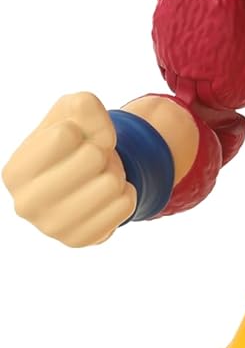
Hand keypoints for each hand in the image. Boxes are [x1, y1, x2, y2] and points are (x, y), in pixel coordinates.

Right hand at [2, 92, 136, 245]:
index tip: (77, 141)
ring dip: (114, 173)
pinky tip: (107, 196)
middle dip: (101, 151)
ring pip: (112, 183)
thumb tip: (104, 137)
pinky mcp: (81, 241)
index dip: (83, 129)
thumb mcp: (71, 112)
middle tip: (93, 160)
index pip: (66, 134)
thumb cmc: (72, 143)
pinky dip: (125, 193)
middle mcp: (26, 205)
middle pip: (92, 158)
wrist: (83, 183)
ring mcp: (53, 229)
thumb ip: (85, 106)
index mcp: (14, 172)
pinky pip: (126, 205)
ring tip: (98, 177)